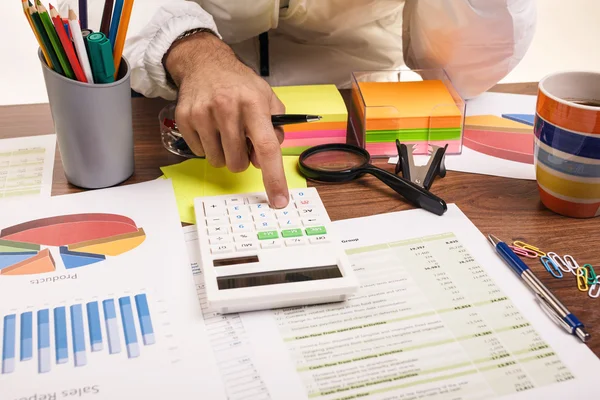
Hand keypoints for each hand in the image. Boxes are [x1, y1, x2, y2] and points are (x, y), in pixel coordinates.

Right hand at [165, 32, 288, 207]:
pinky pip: (200, 153)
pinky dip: (207, 146)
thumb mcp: (267, 98)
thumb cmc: (239, 85)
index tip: (279, 200)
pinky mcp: (185, 119)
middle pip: (238, 162)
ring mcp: (203, 114)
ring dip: (224, 154)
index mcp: (253, 104)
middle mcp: (227, 108)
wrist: (205, 64)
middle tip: (241, 142)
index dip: (274, 177)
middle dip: (242, 159)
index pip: (266, 147)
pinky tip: (210, 127)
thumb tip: (267, 158)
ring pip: (217, 162)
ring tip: (225, 132)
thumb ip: (275, 128)